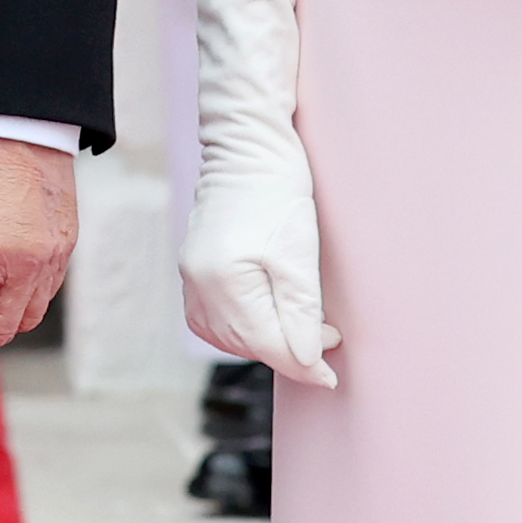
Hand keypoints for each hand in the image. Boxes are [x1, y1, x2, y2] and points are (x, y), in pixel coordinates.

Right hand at [181, 139, 339, 388]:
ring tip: (303, 330)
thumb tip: (305, 361)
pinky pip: (213, 319)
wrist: (249, 146)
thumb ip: (300, 311)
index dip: (302, 364)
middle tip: (327, 341)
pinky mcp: (194, 268)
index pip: (266, 344)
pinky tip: (268, 319)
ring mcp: (191, 276)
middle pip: (246, 344)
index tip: (330, 376)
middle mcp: (198, 284)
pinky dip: (243, 328)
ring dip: (266, 343)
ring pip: (228, 336)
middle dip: (288, 351)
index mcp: (222, 280)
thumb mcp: (299, 253)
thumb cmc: (277, 188)